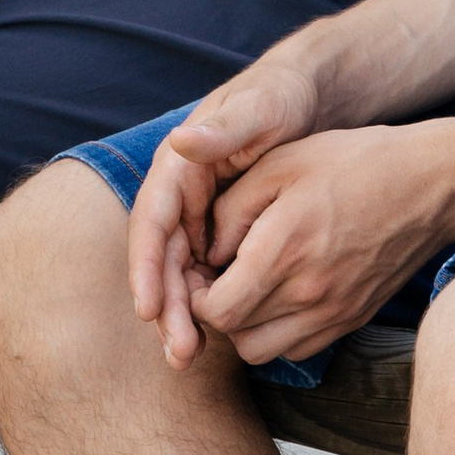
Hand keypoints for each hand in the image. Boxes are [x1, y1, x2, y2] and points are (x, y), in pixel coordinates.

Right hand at [128, 55, 324, 351]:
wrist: (308, 99)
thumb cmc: (280, 98)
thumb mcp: (259, 107)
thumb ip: (224, 128)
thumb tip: (181, 141)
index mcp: (178, 167)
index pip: (151, 222)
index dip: (146, 267)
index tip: (148, 309)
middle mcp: (181, 195)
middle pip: (163, 259)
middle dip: (165, 307)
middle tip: (179, 352)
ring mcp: (199, 215)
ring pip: (182, 273)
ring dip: (181, 315)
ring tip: (188, 356)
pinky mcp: (221, 231)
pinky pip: (207, 274)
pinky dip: (208, 304)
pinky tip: (218, 337)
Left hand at [158, 117, 454, 372]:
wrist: (430, 185)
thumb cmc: (352, 163)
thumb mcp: (281, 163)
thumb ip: (231, 209)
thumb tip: (205, 251)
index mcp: (283, 249)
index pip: (217, 311)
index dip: (195, 295)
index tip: (201, 268)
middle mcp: (308, 292)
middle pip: (235, 336)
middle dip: (216, 310)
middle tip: (219, 277)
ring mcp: (334, 311)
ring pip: (264, 350)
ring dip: (246, 326)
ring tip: (249, 287)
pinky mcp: (353, 319)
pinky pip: (298, 348)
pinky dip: (278, 331)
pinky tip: (281, 294)